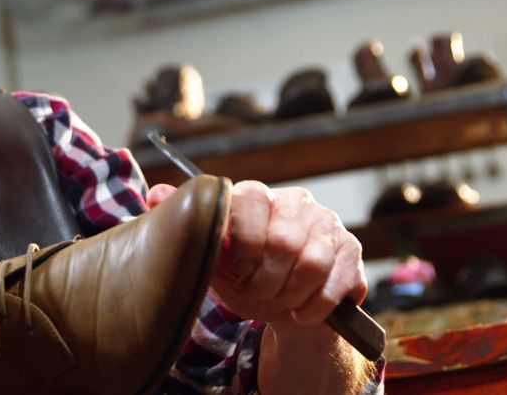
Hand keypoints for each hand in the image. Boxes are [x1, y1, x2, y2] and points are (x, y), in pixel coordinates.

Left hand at [146, 181, 367, 330]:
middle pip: (282, 240)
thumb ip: (185, 224)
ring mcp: (326, 222)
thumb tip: (156, 195)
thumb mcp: (209, 258)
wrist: (283, 310)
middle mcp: (293, 200)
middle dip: (265, 280)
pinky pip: (337, 280)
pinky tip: (302, 312)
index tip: (236, 271)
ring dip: (291, 295)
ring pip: (312, 261)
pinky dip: (316, 306)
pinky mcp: (351, 249)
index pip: (248, 203)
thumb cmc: (242, 278)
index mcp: (254, 196)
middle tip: (257, 292)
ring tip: (279, 302)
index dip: (242, 247)